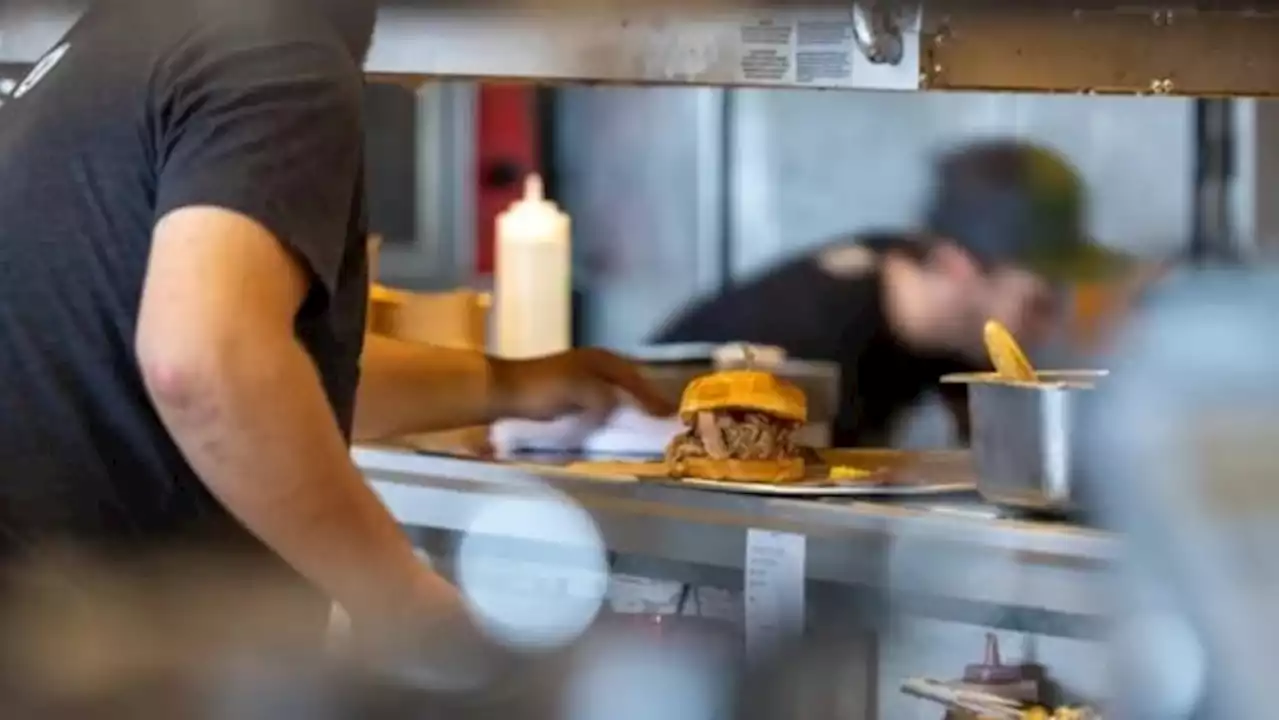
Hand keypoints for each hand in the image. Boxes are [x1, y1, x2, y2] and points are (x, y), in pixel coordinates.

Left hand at [489, 349, 675, 422]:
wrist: (503, 391)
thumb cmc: (543, 389)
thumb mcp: (582, 392)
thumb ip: (607, 398)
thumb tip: (620, 407)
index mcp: (601, 360)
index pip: (636, 380)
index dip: (653, 397)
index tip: (670, 414)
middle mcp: (594, 363)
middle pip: (628, 382)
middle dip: (645, 398)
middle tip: (663, 417)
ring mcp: (580, 375)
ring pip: (614, 390)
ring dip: (629, 404)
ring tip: (645, 421)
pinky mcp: (568, 390)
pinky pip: (600, 399)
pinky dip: (612, 409)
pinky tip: (615, 422)